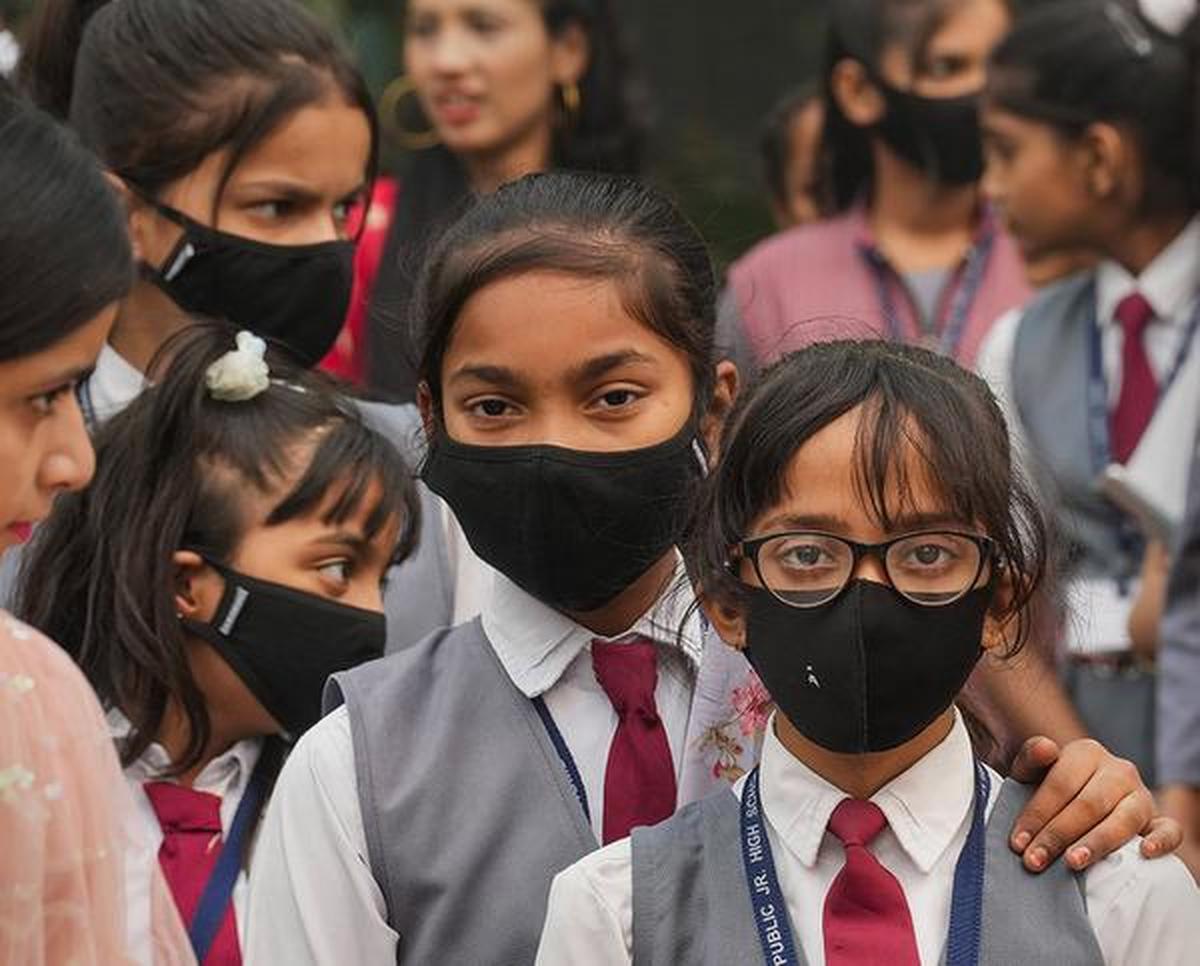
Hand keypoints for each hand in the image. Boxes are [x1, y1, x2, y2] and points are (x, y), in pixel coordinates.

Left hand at [1007, 736, 1182, 872]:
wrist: (1073, 798)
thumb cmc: (1048, 788)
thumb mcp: (1031, 772)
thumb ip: (1030, 759)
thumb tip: (1046, 749)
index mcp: (1086, 752)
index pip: (1060, 785)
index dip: (1037, 815)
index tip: (1018, 843)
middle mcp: (1118, 770)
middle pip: (1088, 805)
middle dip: (1058, 835)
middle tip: (1035, 860)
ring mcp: (1141, 795)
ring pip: (1122, 819)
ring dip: (1096, 843)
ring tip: (1072, 862)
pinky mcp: (1157, 820)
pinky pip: (1169, 829)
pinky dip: (1161, 841)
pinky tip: (1145, 853)